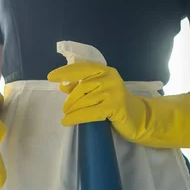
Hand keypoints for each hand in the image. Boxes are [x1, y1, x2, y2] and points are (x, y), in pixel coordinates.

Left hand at [47, 62, 189, 148]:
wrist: (138, 118)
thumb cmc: (114, 103)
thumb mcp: (98, 92)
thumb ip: (82, 87)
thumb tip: (62, 86)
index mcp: (105, 71)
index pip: (81, 68)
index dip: (65, 72)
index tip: (50, 77)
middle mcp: (110, 78)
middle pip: (82, 87)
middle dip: (70, 99)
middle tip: (64, 109)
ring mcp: (114, 92)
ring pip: (85, 100)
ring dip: (72, 110)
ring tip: (67, 116)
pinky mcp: (115, 106)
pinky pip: (90, 112)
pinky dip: (76, 117)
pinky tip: (67, 122)